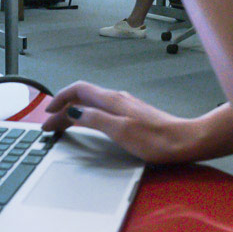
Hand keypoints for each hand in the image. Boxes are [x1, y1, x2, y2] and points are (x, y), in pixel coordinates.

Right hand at [41, 81, 195, 163]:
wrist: (186, 142)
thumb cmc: (157, 139)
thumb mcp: (120, 131)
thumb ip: (94, 119)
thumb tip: (72, 111)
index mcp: (112, 100)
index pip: (78, 90)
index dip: (59, 99)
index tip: (47, 113)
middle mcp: (117, 99)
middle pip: (82, 96)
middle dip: (63, 108)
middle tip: (49, 125)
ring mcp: (125, 106)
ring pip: (91, 104)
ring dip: (73, 112)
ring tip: (62, 125)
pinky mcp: (131, 115)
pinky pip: (101, 110)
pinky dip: (86, 116)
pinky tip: (87, 126)